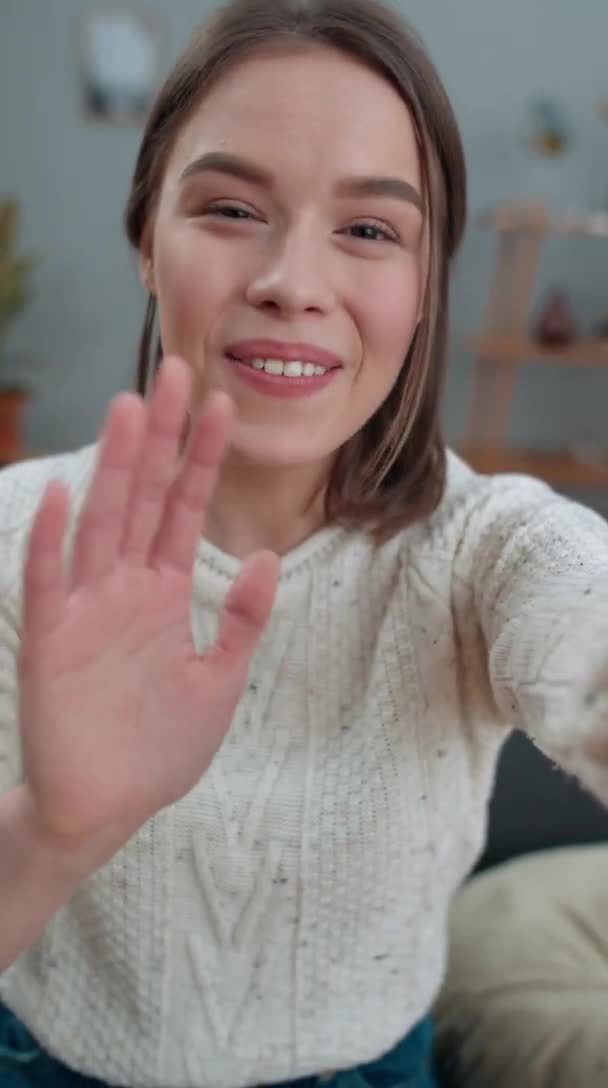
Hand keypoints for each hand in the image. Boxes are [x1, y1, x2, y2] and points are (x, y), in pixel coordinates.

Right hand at [17, 356, 278, 860]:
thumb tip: (267, 555)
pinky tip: (63, 493)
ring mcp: (86, 610)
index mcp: (164, 594)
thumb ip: (242, 620)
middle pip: (143, 497)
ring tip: (129, 409)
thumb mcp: (218, 682)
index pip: (185, 510)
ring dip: (114, 467)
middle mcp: (124, 589)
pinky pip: (50, 582)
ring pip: (101, 523)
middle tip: (174, 369)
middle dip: (160, 437)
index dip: (201, 458)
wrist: (104, 810)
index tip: (222, 403)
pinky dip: (52, 540)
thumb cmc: (158, 750)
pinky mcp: (51, 641)